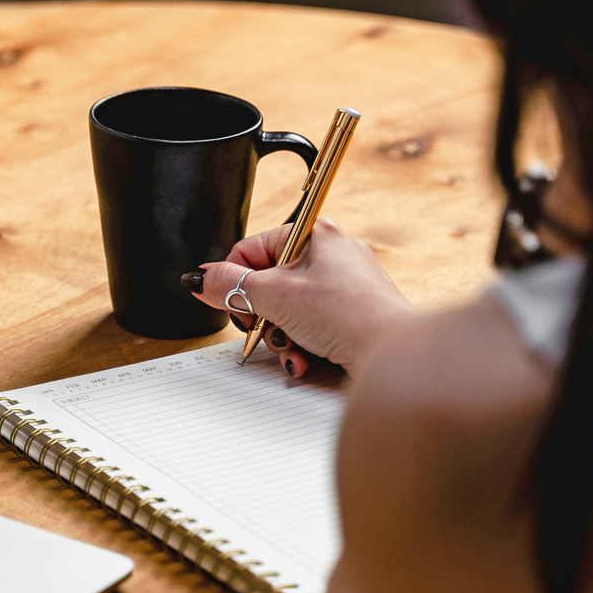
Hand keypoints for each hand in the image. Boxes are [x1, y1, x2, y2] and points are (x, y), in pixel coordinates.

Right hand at [186, 218, 419, 376]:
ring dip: (281, 336)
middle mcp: (331, 253)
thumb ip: (230, 286)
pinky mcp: (351, 313)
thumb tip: (199, 279)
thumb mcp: (275, 296)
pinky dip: (303, 345)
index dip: (235, 281)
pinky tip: (306, 358)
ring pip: (288, 309)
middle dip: (262, 316)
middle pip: (269, 284)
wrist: (393, 353)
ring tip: (293, 348)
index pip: (252, 249)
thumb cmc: (349, 315)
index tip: (229, 304)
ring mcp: (343, 285)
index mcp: (313, 233)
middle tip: (265, 328)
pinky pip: (311, 325)